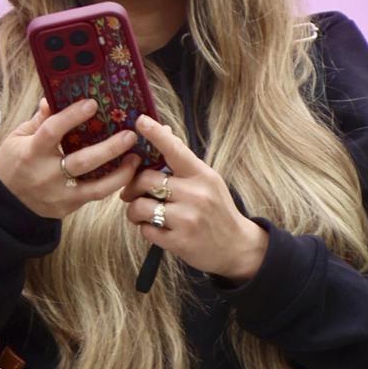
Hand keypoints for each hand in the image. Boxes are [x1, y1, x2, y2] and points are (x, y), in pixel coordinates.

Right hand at [0, 98, 141, 219]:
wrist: (4, 202)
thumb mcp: (18, 137)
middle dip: (109, 148)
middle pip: (82, 161)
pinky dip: (111, 184)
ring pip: (95, 187)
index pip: (53, 131)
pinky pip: (93, 196)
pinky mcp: (67, 207)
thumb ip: (39, 120)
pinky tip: (125, 172)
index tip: (92, 104)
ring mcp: (59, 194)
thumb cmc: (14, 162)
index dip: (72, 117)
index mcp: (31, 152)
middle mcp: (46, 174)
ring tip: (136, 158)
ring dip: (120, 173)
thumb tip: (51, 98)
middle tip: (130, 135)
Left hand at [121, 115, 267, 282]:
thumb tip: (165, 131)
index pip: (175, 149)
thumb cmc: (217, 210)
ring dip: (133, 210)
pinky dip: (144, 228)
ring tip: (140, 213)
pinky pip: (146, 229)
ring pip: (140, 206)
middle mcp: (195, 194)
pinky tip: (154, 228)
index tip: (140, 121)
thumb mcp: (208, 181)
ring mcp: (187, 219)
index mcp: (202, 175)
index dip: (155, 134)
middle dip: (132, 186)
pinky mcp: (179, 242)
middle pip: (146, 179)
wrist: (237, 248)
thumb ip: (184, 161)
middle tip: (130, 193)